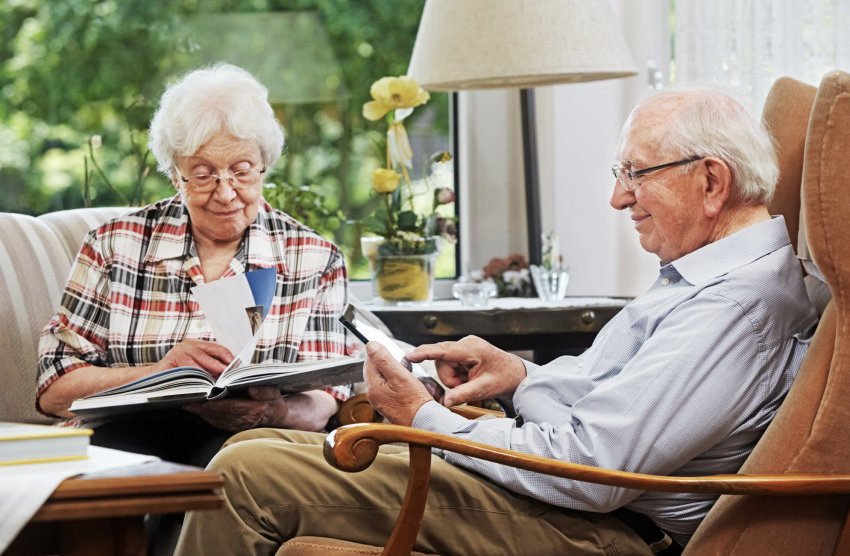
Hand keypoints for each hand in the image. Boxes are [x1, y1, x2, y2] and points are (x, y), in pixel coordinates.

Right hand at [151, 339, 233, 377]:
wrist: (153, 377)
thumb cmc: (177, 374)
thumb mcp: (196, 369)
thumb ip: (210, 367)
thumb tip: (227, 373)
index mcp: (198, 344)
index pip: (218, 348)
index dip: (229, 357)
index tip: (239, 366)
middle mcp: (190, 344)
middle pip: (213, 351)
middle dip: (224, 362)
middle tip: (233, 371)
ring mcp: (181, 349)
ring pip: (203, 358)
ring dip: (214, 368)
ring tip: (223, 376)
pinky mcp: (174, 357)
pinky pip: (190, 365)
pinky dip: (199, 373)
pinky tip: (206, 380)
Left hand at [184, 386, 283, 431]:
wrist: (277, 415)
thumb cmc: (274, 400)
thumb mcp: (274, 391)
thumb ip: (264, 390)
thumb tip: (251, 388)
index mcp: (255, 409)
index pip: (231, 407)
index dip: (215, 405)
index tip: (202, 401)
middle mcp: (246, 420)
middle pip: (221, 415)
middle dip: (203, 410)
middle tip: (188, 403)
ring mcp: (240, 426)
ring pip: (218, 421)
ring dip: (203, 415)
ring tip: (190, 407)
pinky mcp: (236, 428)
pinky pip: (220, 424)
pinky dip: (209, 419)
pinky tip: (201, 413)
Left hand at [365, 342, 434, 425]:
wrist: (423, 422)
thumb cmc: (414, 402)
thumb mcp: (400, 376)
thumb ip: (384, 359)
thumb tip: (371, 345)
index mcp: (373, 386)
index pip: (369, 360)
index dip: (380, 352)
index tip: (393, 352)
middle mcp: (373, 394)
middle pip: (374, 369)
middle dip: (386, 362)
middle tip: (401, 364)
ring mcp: (379, 400)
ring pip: (381, 377)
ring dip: (391, 371)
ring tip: (405, 373)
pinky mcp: (387, 404)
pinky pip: (387, 386)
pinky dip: (394, 381)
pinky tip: (405, 383)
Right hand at [404, 335, 526, 407]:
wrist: (517, 375)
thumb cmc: (505, 377)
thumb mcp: (484, 389)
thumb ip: (462, 394)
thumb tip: (444, 402)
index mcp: (470, 349)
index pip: (442, 350)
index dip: (424, 353)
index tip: (409, 356)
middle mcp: (465, 344)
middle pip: (442, 364)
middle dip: (451, 379)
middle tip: (466, 386)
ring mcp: (464, 348)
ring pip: (445, 367)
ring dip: (454, 379)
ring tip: (471, 383)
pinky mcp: (463, 353)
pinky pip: (451, 366)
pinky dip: (457, 376)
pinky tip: (469, 379)